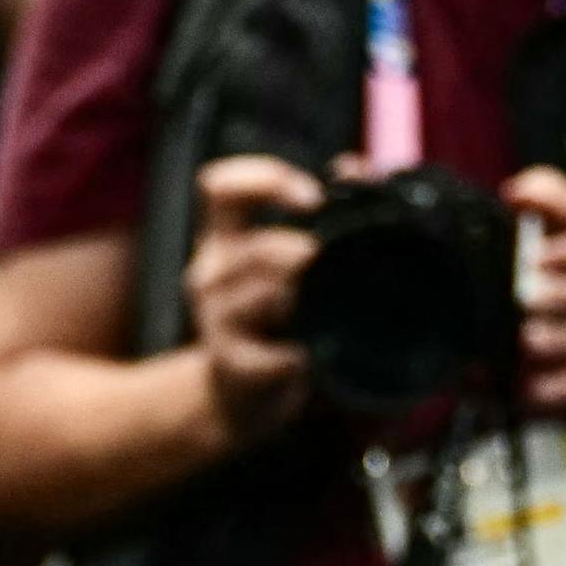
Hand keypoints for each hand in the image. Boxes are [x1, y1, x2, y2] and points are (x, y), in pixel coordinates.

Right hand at [183, 155, 321, 448]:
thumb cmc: (277, 321)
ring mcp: (216, 320)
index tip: (313, 200)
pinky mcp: (231, 364)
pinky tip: (311, 359)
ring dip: (305, 305)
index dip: (266, 181)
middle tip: (333, 273)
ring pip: (268, 297)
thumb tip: (354, 168)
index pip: (220, 187)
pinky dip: (302, 357)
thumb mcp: (290, 262)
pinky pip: (276, 356)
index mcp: (224, 237)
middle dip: (307, 258)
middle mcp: (211, 272)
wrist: (242, 396)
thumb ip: (321, 212)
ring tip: (324, 316)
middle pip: (258, 249)